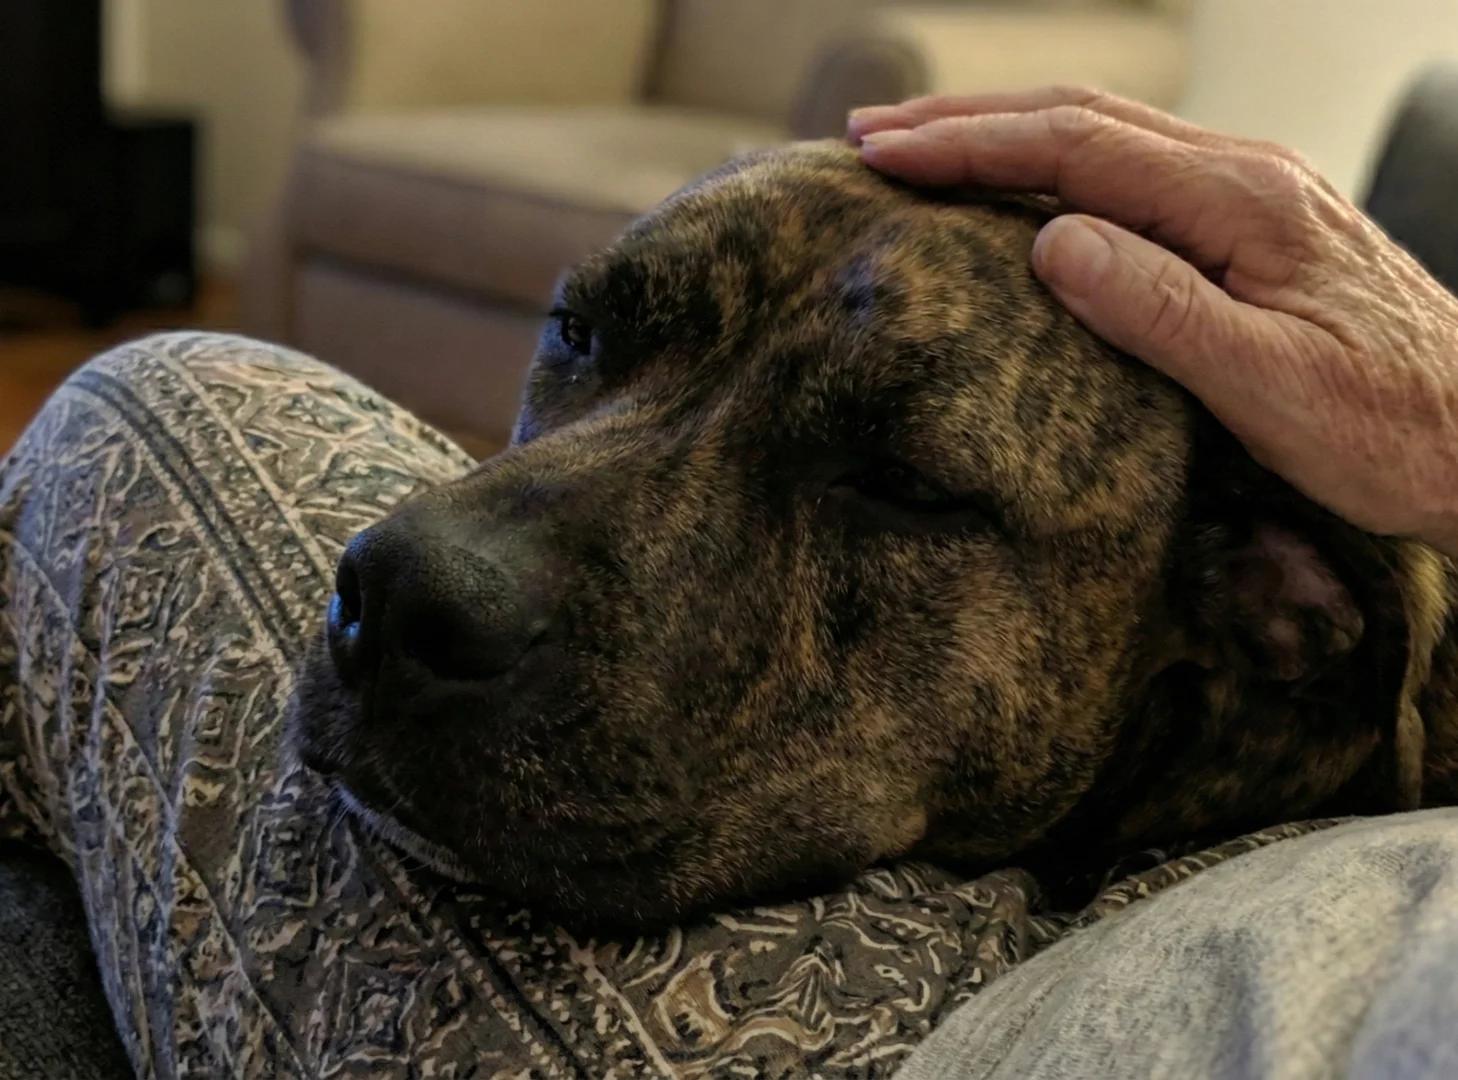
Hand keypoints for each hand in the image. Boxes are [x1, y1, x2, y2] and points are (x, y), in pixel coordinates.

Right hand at [848, 88, 1457, 557]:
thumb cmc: (1388, 427)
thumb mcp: (1269, 385)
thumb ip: (1160, 308)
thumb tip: (1050, 241)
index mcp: (1241, 201)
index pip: (1077, 148)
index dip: (971, 144)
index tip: (883, 152)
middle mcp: (1243, 177)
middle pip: (1082, 120)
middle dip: (967, 120)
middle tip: (870, 133)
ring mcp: (1248, 197)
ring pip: (1105, 139)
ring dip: (1005, 135)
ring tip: (920, 147)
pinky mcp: (1248, 229)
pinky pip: (1130, 175)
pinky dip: (1052, 169)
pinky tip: (1019, 190)